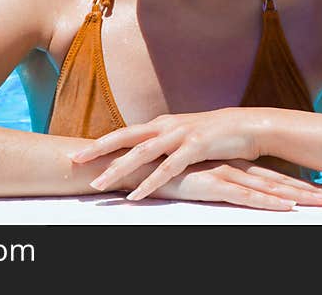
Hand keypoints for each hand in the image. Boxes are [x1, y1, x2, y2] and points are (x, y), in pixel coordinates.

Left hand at [71, 108, 273, 199]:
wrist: (247, 125)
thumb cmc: (214, 136)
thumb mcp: (183, 138)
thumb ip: (163, 145)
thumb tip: (144, 155)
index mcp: (160, 124)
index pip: (123, 133)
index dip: (100, 143)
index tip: (77, 153)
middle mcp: (165, 126)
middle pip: (124, 137)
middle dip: (98, 150)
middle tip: (74, 161)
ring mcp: (180, 135)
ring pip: (142, 153)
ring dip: (119, 169)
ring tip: (100, 185)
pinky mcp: (196, 147)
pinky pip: (169, 168)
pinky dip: (151, 183)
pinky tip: (137, 196)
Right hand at [124, 159, 321, 210]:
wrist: (135, 162)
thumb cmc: (164, 171)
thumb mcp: (197, 175)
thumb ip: (215, 177)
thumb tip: (232, 186)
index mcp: (233, 164)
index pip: (273, 175)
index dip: (300, 183)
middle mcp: (234, 166)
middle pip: (279, 180)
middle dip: (309, 189)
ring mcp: (224, 173)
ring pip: (268, 188)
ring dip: (296, 196)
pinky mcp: (211, 183)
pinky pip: (245, 196)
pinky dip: (267, 202)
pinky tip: (285, 208)